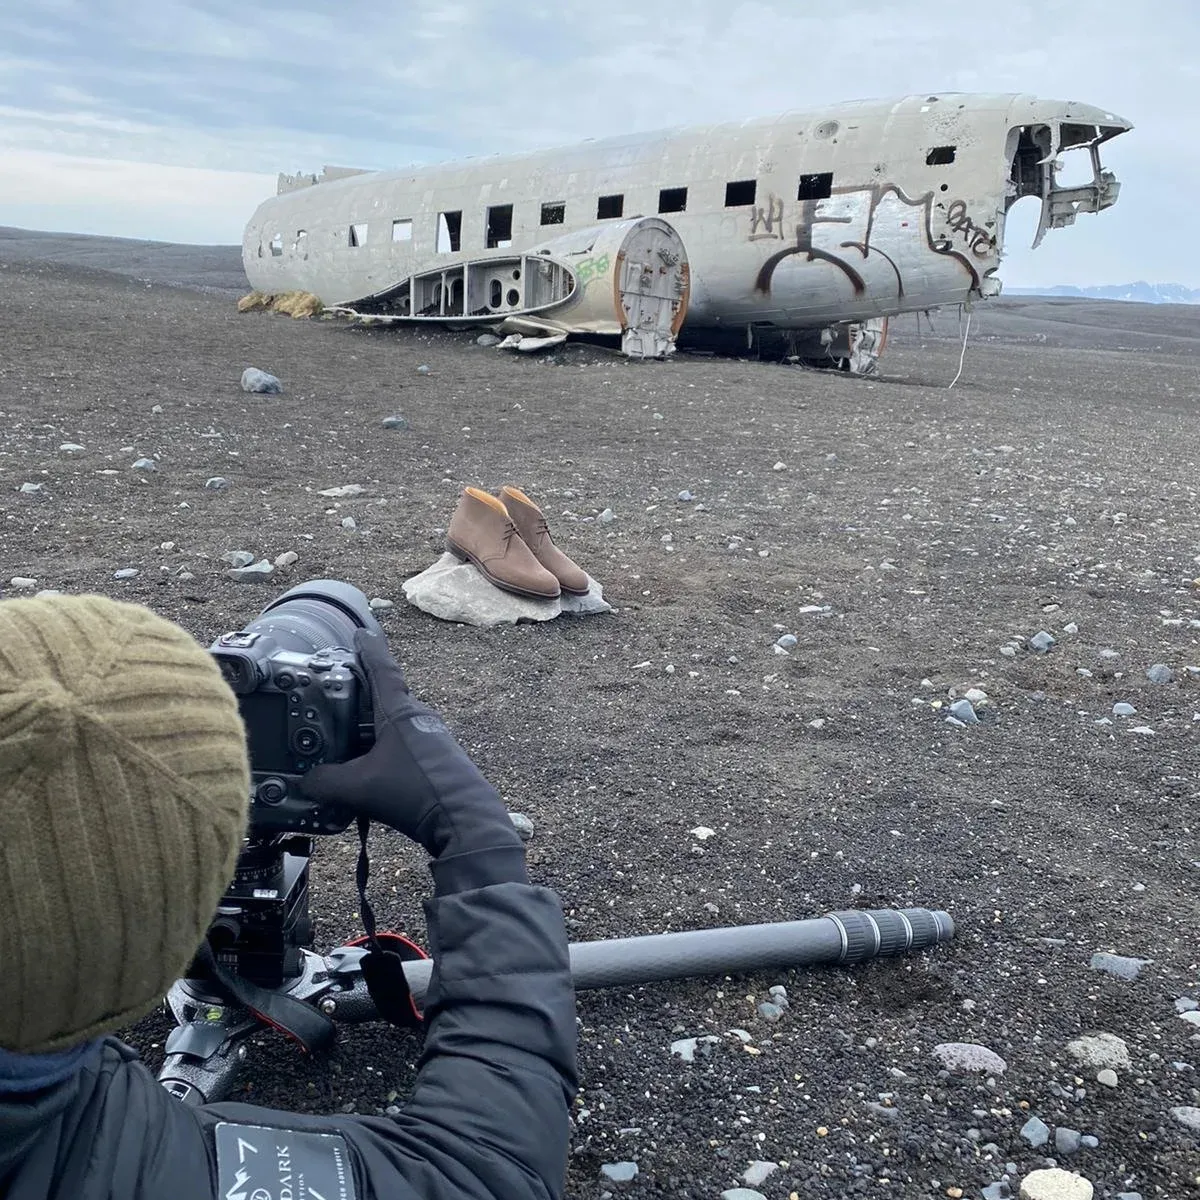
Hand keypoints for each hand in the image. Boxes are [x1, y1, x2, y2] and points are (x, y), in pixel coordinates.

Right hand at [297, 629, 520, 859]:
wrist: (464, 819)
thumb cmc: (415, 792)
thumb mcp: (359, 788)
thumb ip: (325, 782)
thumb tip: (307, 782)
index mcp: (400, 712)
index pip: (382, 669)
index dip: (369, 650)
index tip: (361, 633)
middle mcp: (419, 717)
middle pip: (386, 699)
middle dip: (363, 699)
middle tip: (338, 700)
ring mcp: (433, 737)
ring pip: (395, 726)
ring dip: (373, 732)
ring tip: (347, 746)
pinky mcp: (439, 759)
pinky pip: (405, 747)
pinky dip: (385, 753)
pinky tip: (372, 774)